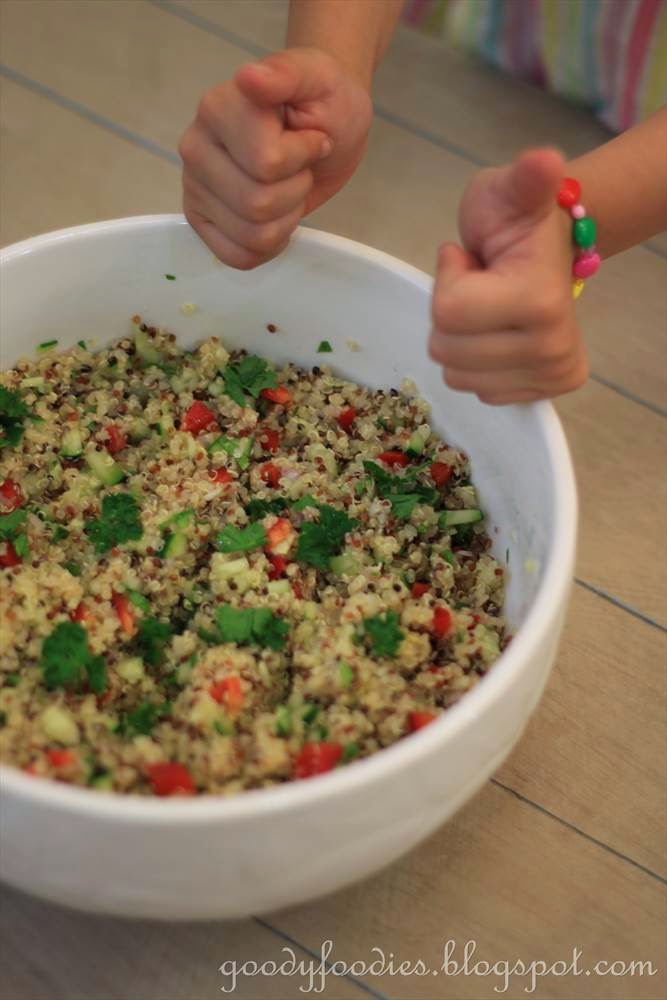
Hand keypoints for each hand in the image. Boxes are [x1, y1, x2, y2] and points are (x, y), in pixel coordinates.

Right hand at [179, 47, 371, 269]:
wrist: (323, 125)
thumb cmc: (321, 101)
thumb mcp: (317, 77)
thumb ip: (285, 75)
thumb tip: (249, 78)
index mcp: (217, 109)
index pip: (267, 164)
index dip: (303, 158)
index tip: (311, 136)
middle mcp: (195, 149)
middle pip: (258, 206)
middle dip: (296, 190)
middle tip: (300, 165)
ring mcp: (194, 187)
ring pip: (253, 236)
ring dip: (286, 218)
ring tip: (288, 185)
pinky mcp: (201, 220)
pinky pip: (238, 257)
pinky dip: (269, 246)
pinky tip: (276, 218)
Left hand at [429, 149, 588, 403]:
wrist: (547, 249)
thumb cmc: (516, 218)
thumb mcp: (510, 190)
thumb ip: (524, 179)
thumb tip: (545, 162)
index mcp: (541, 303)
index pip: (447, 313)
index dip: (447, 280)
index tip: (469, 260)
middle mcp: (552, 350)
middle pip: (446, 350)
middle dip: (451, 313)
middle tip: (480, 285)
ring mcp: (548, 376)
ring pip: (455, 375)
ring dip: (459, 339)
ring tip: (486, 306)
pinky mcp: (540, 395)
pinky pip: (474, 390)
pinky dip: (474, 363)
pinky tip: (496, 333)